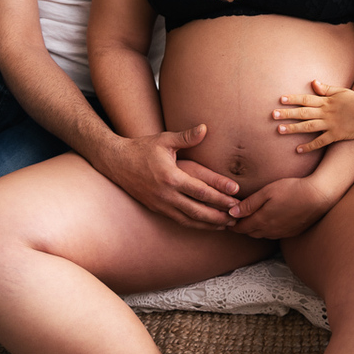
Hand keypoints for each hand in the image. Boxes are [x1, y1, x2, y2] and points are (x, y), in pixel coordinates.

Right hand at [98, 125, 239, 230]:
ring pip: (189, 220)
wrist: (116, 162)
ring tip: (226, 225)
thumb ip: (186, 137)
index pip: (201, 191)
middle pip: (198, 210)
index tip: (236, 198)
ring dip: (209, 224)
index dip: (220, 196)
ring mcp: (160, 204)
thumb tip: (205, 128)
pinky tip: (206, 225)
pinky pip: (179, 220)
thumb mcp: (164, 140)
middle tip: (237, 217)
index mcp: (171, 177)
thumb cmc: (142, 148)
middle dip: (219, 215)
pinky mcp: (156, 209)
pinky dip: (195, 224)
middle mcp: (166, 195)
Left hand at [228, 176, 334, 238]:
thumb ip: (249, 204)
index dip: (232, 225)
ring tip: (251, 220)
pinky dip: (268, 230)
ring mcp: (283, 232)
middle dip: (242, 227)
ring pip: (263, 235)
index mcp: (262, 221)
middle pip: (251, 232)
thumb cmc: (292, 189)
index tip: (226, 220)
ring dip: (255, 229)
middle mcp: (271, 230)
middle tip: (236, 220)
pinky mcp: (293, 231)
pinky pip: (275, 234)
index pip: (242, 227)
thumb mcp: (267, 192)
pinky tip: (270, 221)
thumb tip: (232, 213)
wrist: (318, 196)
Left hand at [275, 80, 353, 152]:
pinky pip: (320, 142)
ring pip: (308, 127)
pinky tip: (298, 150)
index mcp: (326, 101)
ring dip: (293, 129)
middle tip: (273, 115)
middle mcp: (326, 112)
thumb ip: (326, 88)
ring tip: (279, 130)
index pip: (306, 99)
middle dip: (287, 114)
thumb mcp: (341, 91)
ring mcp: (330, 124)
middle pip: (303, 113)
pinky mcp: (336, 135)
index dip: (293, 99)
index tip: (280, 99)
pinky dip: (309, 146)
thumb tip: (313, 82)